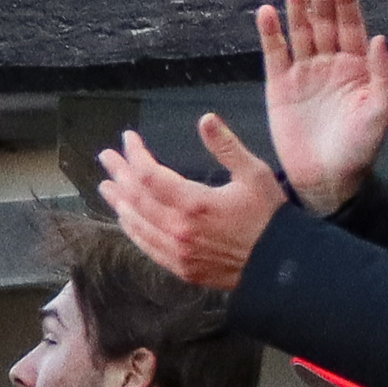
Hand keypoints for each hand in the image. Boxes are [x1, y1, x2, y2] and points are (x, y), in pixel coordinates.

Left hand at [86, 113, 289, 294]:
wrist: (280, 266)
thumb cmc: (269, 217)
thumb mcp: (254, 174)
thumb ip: (227, 146)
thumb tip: (206, 119)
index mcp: (194, 203)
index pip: (149, 174)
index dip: (135, 155)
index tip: (128, 139)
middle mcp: (178, 229)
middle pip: (136, 197)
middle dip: (119, 174)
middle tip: (106, 158)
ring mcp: (177, 251)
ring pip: (136, 223)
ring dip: (119, 202)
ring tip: (107, 186)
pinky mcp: (180, 267)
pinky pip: (146, 246)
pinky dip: (132, 229)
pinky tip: (126, 219)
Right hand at [252, 0, 387, 213]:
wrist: (328, 179)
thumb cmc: (361, 149)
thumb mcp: (382, 113)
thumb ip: (385, 77)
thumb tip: (382, 39)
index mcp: (359, 67)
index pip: (351, 25)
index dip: (345, 1)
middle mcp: (331, 64)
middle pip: (324, 21)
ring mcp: (305, 74)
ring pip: (299, 31)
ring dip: (296, 5)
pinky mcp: (280, 87)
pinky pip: (275, 54)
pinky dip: (270, 34)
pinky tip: (267, 12)